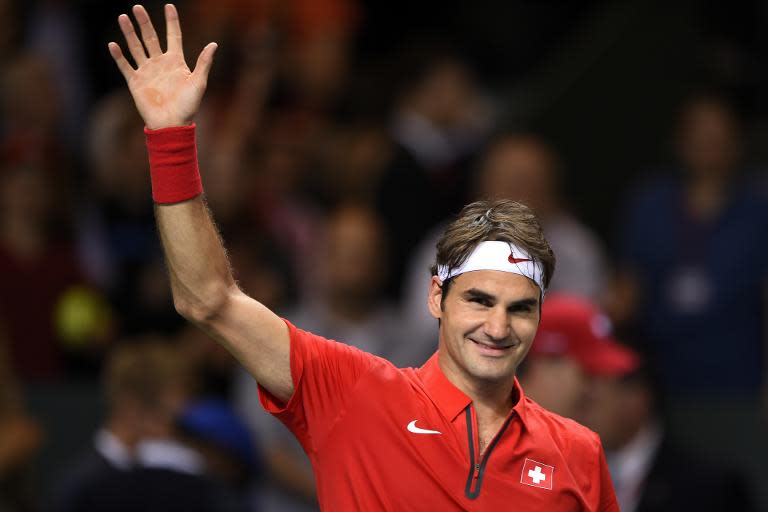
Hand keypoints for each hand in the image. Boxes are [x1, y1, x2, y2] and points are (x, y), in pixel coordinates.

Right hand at [108, 4, 216, 128]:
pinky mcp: (135, 82)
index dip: (172, 21)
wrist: (172, 124)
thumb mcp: (199, 82)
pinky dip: (119, 56)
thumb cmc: (188, 106)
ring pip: (136, 47)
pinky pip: (125, 66)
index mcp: (176, 62)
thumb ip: (204, 63)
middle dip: (144, 22)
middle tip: (137, 7)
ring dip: (129, 33)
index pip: (173, 36)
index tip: (169, 6)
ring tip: (123, 17)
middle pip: (150, 37)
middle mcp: (160, 63)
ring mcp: (146, 71)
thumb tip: (214, 44)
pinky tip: (113, 44)